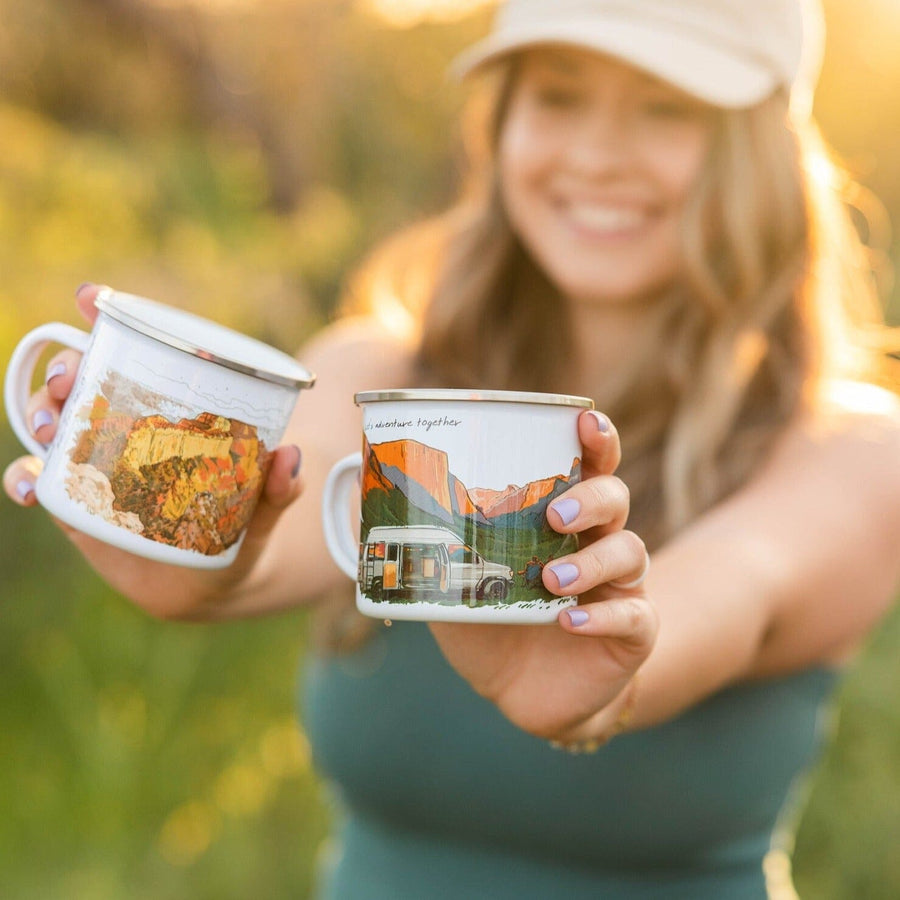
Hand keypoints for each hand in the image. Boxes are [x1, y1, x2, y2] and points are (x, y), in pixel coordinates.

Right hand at [2, 284, 303, 618]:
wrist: (213, 581)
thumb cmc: (240, 529)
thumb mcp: (261, 508)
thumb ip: (278, 490)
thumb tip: (291, 456)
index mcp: (169, 410)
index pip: (136, 351)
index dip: (107, 317)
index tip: (91, 298)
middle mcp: (126, 427)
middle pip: (84, 379)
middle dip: (66, 366)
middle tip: (71, 378)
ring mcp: (97, 463)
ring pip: (54, 421)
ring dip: (40, 411)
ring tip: (49, 424)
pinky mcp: (78, 503)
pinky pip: (39, 482)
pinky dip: (23, 479)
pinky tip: (29, 489)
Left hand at [428, 410, 657, 743]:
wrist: (520, 693)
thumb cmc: (489, 622)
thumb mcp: (448, 579)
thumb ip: (421, 539)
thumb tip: (358, 491)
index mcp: (560, 518)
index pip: (588, 466)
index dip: (595, 438)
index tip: (582, 419)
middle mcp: (596, 542)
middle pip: (615, 497)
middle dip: (591, 497)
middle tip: (553, 514)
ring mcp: (619, 586)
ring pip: (630, 551)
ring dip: (592, 560)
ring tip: (550, 579)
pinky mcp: (632, 631)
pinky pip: (633, 615)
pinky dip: (603, 616)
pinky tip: (569, 621)